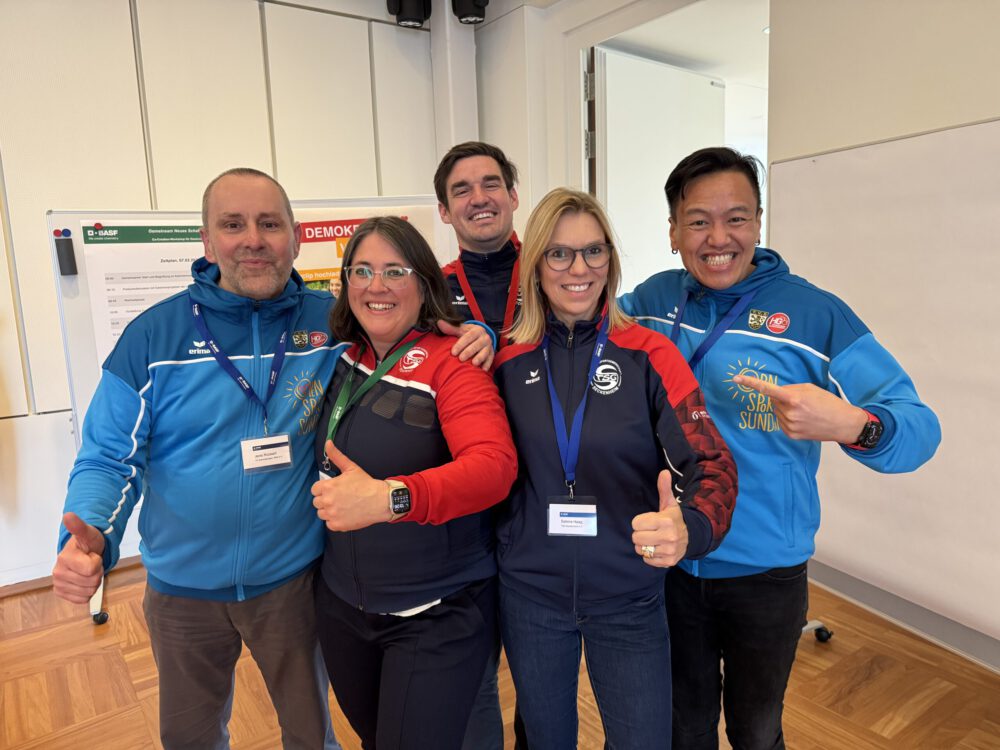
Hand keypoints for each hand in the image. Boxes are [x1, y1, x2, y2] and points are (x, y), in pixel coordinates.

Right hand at [52, 512, 105, 603]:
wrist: (83, 552)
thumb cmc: (87, 543)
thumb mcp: (88, 533)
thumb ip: (79, 526)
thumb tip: (68, 516)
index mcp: (64, 558)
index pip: (91, 569)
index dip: (97, 562)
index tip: (92, 555)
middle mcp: (58, 573)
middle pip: (91, 582)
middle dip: (97, 573)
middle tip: (91, 563)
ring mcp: (59, 584)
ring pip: (88, 592)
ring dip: (93, 582)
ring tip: (88, 571)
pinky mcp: (62, 593)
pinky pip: (83, 600)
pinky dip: (87, 592)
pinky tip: (84, 580)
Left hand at [311, 441, 393, 530]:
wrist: (380, 500)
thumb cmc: (366, 484)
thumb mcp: (350, 467)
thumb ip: (336, 456)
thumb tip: (328, 443)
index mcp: (328, 487)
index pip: (314, 490)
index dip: (323, 489)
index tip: (332, 490)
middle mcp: (328, 501)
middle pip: (316, 502)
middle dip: (326, 500)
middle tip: (339, 498)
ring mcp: (332, 514)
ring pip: (321, 514)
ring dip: (329, 511)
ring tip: (342, 506)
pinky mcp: (338, 525)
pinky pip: (329, 524)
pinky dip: (335, 521)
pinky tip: (345, 514)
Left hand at [438, 320, 494, 370]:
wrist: (481, 336)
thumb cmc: (468, 334)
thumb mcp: (461, 330)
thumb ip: (450, 328)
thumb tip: (439, 322)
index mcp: (477, 330)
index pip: (468, 336)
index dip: (461, 344)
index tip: (453, 352)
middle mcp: (485, 337)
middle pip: (477, 345)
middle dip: (469, 352)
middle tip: (461, 359)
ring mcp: (489, 346)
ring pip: (485, 352)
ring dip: (479, 358)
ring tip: (473, 364)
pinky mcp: (492, 354)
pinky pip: (491, 359)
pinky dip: (487, 364)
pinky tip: (483, 369)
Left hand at [631, 471, 687, 567]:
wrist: (690, 537)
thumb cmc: (674, 519)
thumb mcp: (669, 503)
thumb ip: (664, 488)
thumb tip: (663, 472)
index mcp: (666, 521)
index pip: (636, 523)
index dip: (640, 522)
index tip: (649, 521)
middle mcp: (668, 536)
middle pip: (636, 537)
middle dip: (640, 534)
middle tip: (650, 531)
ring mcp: (669, 551)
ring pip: (640, 549)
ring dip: (644, 545)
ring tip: (653, 540)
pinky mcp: (668, 562)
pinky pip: (646, 560)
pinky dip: (649, 556)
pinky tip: (657, 548)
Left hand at [731, 375, 867, 442]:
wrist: (843, 424)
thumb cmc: (828, 403)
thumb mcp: (811, 388)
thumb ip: (791, 388)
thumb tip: (776, 393)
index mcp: (794, 399)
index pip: (768, 390)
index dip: (751, 383)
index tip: (736, 378)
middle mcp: (789, 413)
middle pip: (773, 401)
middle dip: (782, 398)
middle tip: (800, 400)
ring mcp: (790, 426)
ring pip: (776, 412)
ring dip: (785, 408)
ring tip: (804, 410)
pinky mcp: (791, 435)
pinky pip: (781, 422)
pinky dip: (787, 418)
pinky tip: (802, 419)